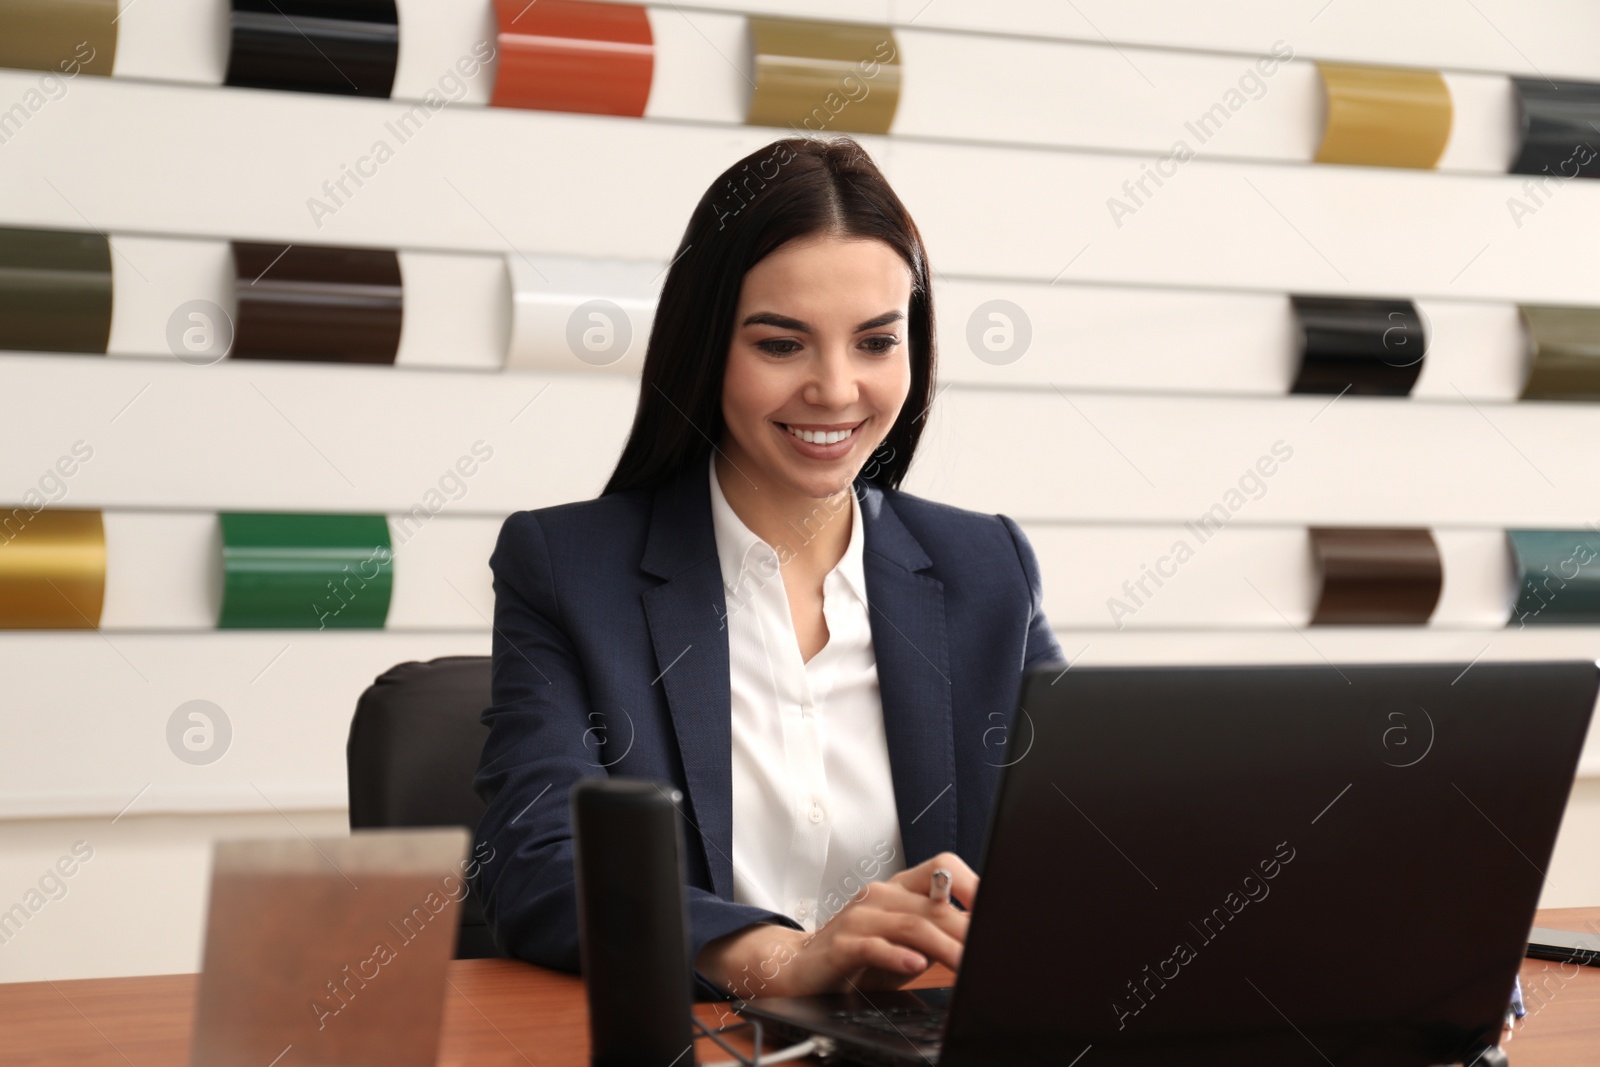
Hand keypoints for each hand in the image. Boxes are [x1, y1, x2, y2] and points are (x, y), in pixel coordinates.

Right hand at [696, 852, 978, 1000]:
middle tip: (990, 950)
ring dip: (944, 948)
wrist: (803, 967)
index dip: (972, 884)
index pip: (942, 868)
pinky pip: (874, 946)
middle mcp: (881, 895)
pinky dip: (897, 957)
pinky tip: (915, 966)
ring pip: (912, 926)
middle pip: (935, 905)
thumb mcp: (904, 943)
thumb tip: (978, 942)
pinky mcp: (842, 944)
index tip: (998, 908)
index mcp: (899, 888)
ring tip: (965, 966)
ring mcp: (860, 917)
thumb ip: (936, 936)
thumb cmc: (861, 955)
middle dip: (968, 931)